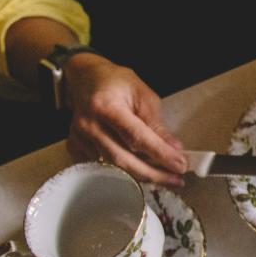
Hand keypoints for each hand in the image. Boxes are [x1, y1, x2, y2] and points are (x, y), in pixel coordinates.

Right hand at [62, 55, 186, 187]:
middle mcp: (88, 124)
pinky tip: (139, 173)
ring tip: (163, 177)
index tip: (180, 165)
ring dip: (140, 175)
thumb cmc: (115, 82)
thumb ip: (156, 122)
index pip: (136, 137)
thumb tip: (172, 148)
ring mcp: (78, 137)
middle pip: (122, 159)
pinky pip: (100, 167)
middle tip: (176, 179)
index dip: (160, 154)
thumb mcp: (142, 94)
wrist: (85, 77)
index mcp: (106, 106)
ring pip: (112, 167)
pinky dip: (121, 173)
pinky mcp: (75, 146)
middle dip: (153, 173)